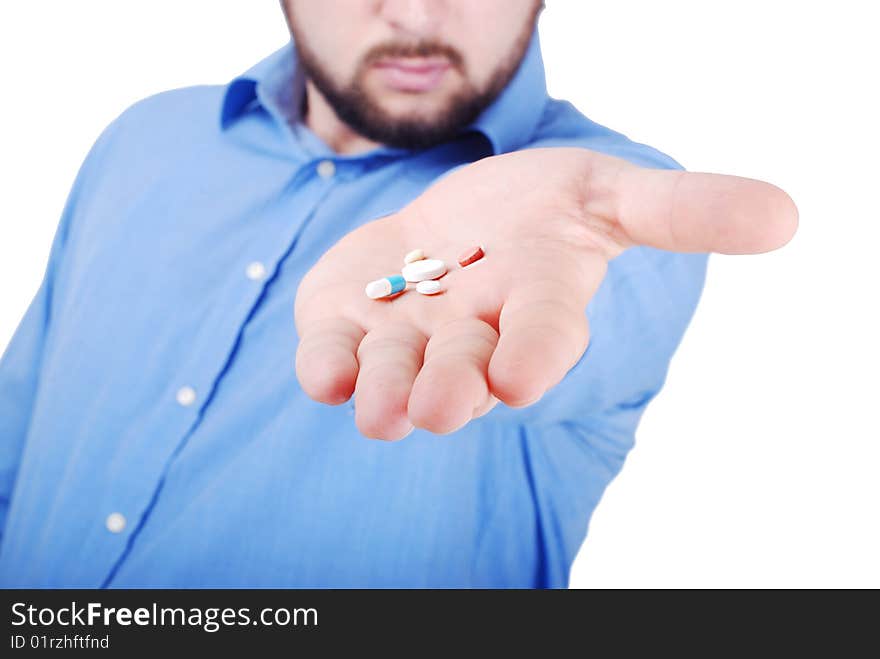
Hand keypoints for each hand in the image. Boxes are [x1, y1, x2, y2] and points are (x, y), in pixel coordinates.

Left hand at [294, 147, 796, 439]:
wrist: (455, 223)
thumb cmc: (539, 213)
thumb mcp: (610, 191)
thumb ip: (681, 207)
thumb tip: (785, 214)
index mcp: (535, 303)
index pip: (543, 333)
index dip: (536, 352)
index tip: (524, 378)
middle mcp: (471, 333)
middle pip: (463, 364)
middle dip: (451, 386)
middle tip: (438, 411)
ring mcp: (406, 332)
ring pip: (394, 368)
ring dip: (382, 388)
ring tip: (377, 412)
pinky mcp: (350, 318)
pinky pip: (334, 348)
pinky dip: (326, 362)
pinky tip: (322, 373)